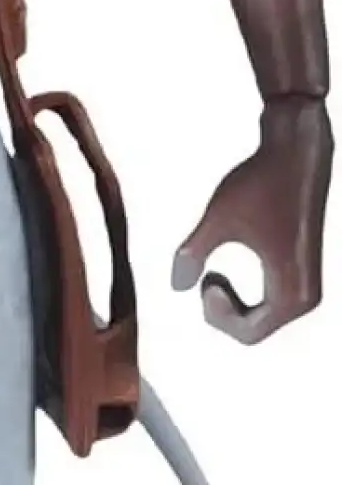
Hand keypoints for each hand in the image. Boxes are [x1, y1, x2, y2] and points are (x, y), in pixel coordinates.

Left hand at [172, 95, 332, 344]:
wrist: (298, 150)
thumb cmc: (262, 181)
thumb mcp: (218, 218)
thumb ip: (193, 254)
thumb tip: (177, 284)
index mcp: (292, 292)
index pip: (248, 334)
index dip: (216, 314)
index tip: (207, 279)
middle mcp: (306, 296)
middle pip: (254, 330)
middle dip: (223, 311)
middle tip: (207, 277)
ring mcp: (307, 284)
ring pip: (261, 319)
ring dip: (233, 304)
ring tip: (213, 274)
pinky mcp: (302, 270)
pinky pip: (269, 304)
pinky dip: (244, 294)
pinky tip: (226, 271)